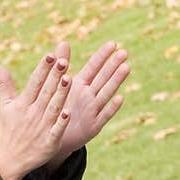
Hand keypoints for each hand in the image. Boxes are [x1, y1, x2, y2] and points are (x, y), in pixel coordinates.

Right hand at [0, 50, 73, 179]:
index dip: (43, 69)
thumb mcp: (5, 105)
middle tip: (64, 61)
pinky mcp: (49, 142)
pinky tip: (68, 112)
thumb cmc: (9, 129)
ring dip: (60, 94)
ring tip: (69, 78)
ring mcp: (41, 128)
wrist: (9, 160)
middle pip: (46, 92)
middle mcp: (32, 114)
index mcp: (23, 104)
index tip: (51, 55)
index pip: (34, 82)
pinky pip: (56, 131)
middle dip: (54, 77)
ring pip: (53, 108)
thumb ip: (3, 83)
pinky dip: (61, 123)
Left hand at [45, 39, 128, 169]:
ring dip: (115, 81)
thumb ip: (61, 64)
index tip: (113, 43)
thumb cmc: (56, 109)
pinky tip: (119, 98)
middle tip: (124, 52)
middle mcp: (89, 96)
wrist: (53, 137)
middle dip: (113, 65)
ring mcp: (92, 110)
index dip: (102, 55)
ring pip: (105, 93)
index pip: (93, 67)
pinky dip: (111, 107)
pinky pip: (103, 115)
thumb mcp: (57, 86)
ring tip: (126, 68)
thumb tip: (63, 41)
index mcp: (80, 85)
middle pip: (103, 78)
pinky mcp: (93, 126)